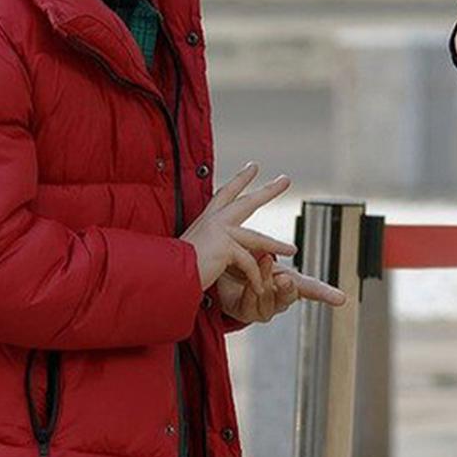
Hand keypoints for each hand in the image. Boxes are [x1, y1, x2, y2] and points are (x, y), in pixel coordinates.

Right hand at [181, 163, 295, 293]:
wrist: (163, 274)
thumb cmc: (173, 266)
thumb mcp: (192, 251)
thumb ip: (207, 246)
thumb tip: (214, 251)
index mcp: (206, 219)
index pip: (225, 193)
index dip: (240, 180)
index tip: (252, 167)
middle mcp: (213, 220)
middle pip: (247, 201)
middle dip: (268, 190)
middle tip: (286, 179)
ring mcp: (220, 231)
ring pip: (257, 238)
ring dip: (277, 244)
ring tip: (293, 249)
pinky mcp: (226, 246)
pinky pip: (249, 263)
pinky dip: (255, 278)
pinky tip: (260, 289)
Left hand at [216, 253, 346, 324]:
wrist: (215, 269)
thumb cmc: (240, 259)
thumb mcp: (257, 250)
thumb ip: (267, 251)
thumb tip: (273, 252)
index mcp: (288, 280)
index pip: (311, 288)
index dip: (326, 294)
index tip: (341, 299)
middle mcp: (278, 296)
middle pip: (291, 296)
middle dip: (288, 288)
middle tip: (283, 278)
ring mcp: (264, 307)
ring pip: (271, 301)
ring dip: (266, 282)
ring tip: (261, 263)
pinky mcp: (247, 314)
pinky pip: (253, 306)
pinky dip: (250, 292)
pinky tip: (246, 281)